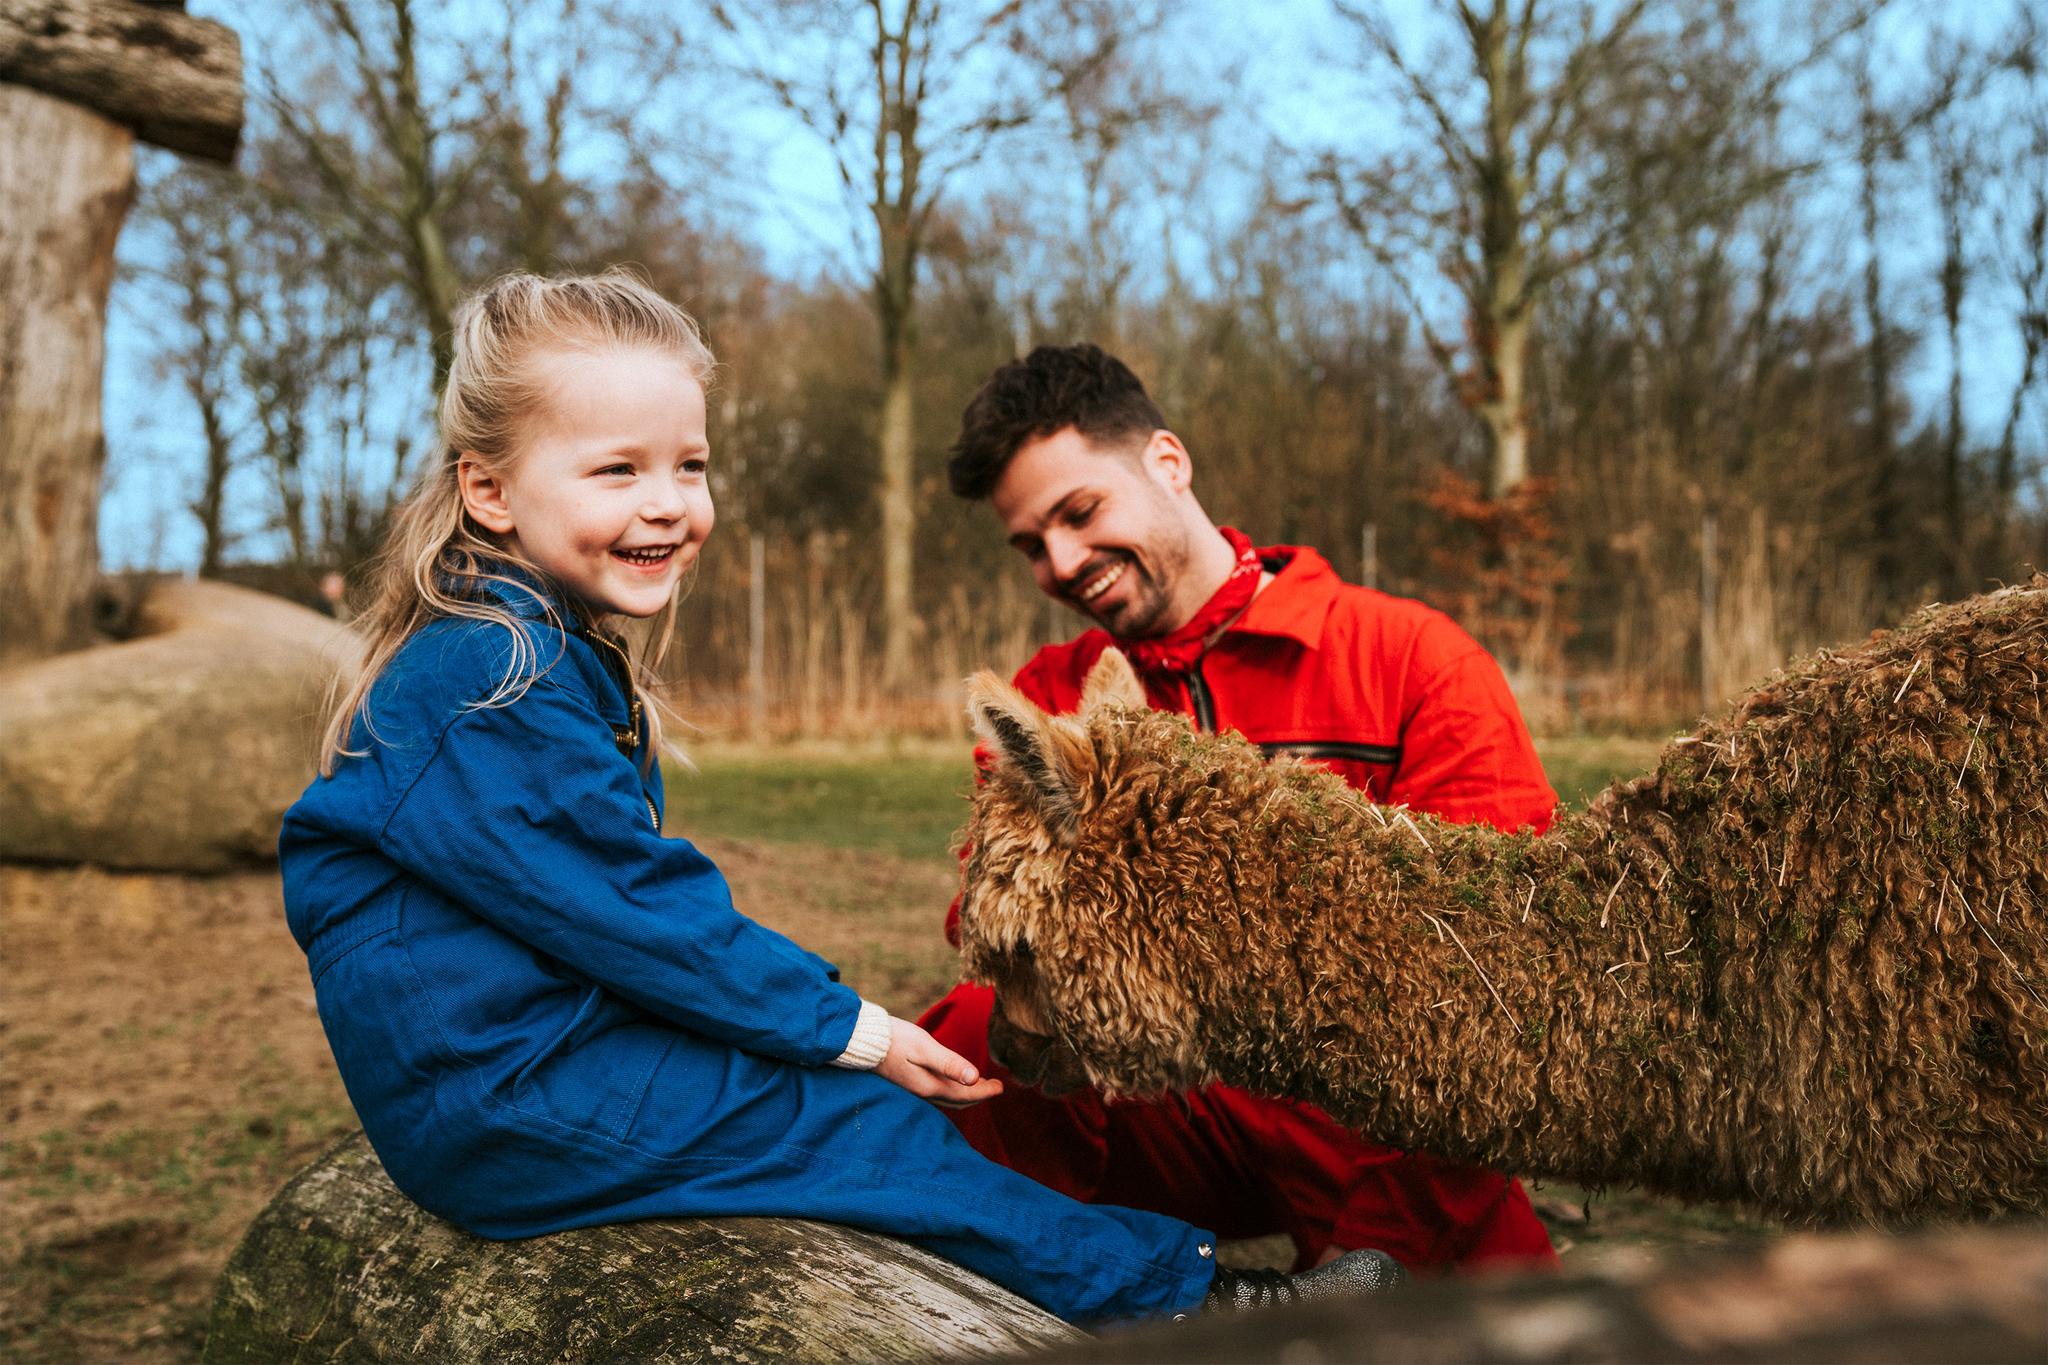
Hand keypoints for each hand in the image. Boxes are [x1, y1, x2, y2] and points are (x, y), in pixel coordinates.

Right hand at [875, 1019, 1004, 1108]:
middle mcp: (924, 1093)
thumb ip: (950, 1063)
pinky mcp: (908, 1082)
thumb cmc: (895, 1040)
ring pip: (948, 1098)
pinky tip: (952, 1080)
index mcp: (930, 1087)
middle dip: (979, 1095)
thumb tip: (975, 1078)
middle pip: (959, 1100)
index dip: (986, 1092)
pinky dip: (952, 1090)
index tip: (1002, 1087)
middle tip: (996, 1087)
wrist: (862, 1040)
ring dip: (966, 1093)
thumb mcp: (925, 1048)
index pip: (966, 1095)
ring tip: (980, 1085)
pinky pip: (938, 1092)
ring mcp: (915, 1090)